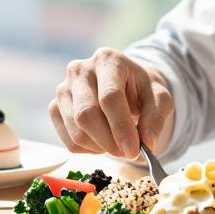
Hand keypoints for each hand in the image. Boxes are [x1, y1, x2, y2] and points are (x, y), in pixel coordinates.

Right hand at [48, 48, 173, 159]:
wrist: (124, 84)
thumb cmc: (141, 89)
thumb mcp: (159, 97)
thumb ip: (156, 117)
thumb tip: (147, 142)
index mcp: (108, 60)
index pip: (109, 97)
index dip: (121, 127)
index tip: (134, 150)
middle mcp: (79, 70)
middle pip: (86, 115)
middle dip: (109, 142)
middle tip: (128, 152)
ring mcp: (63, 89)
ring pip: (76, 132)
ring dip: (101, 148)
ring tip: (118, 143)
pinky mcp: (55, 108)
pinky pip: (69, 142)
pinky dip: (89, 150)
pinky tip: (103, 140)